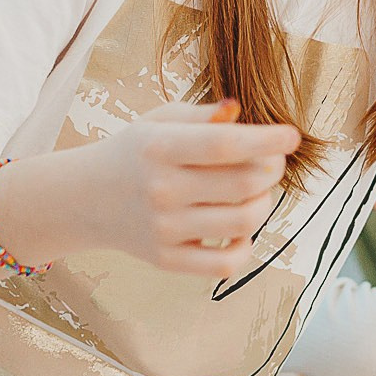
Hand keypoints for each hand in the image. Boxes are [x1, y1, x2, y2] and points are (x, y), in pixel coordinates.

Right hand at [33, 100, 297, 277]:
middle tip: (272, 162)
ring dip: (265, 204)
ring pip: (243, 222)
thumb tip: (240, 111)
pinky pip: (224, 264)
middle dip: (272, 169)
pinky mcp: (166, 260)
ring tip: (257, 192)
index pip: (224, 145)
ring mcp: (163, 229)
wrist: (84, 199)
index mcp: (159, 148)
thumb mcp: (159, 122)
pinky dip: (246, 246)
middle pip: (243, 183)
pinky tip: (240, 229)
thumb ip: (202, 115)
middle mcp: (160, 190)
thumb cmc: (135, 153)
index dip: (266, 140)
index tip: (292, 136)